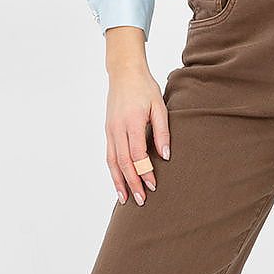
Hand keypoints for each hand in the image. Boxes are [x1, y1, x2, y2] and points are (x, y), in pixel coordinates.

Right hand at [103, 52, 169, 205]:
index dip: (144, 172)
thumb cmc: (145, 88)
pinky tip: (118, 182)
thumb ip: (162, 131)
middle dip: (132, 183)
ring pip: (112, 161)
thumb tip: (165, 156)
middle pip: (123, 162)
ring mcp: (110, 130)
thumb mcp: (159, 106)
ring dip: (119, 182)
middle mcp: (118, 128)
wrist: (124, 73)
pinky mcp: (108, 131)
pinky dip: (113, 171)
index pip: (137, 154)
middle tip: (142, 200)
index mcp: (132, 122)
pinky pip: (109, 155)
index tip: (153, 185)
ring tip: (125, 199)